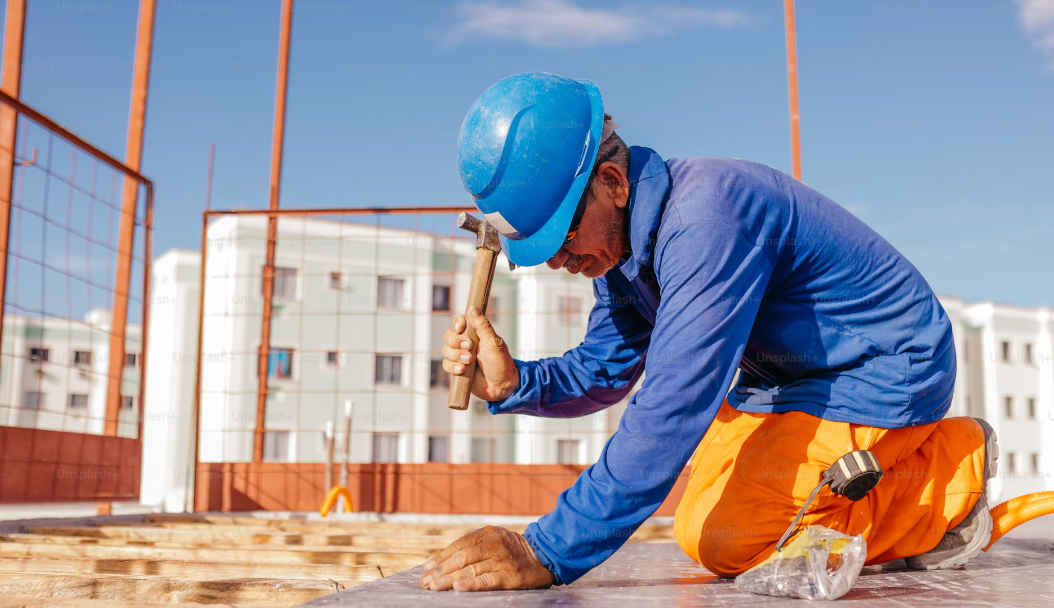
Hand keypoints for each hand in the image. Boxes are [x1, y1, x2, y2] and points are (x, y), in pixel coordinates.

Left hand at [418, 526, 554, 591]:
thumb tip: (444, 561)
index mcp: (487, 533)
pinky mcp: (510, 576)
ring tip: (435, 587)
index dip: (441, 558)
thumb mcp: (496, 539)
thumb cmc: (515, 550)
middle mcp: (493, 544)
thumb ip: (475, 546)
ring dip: (449, 580)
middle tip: (426, 582)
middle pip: (461, 558)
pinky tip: (459, 587)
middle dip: (440, 571)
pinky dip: (472, 584)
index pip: (458, 546)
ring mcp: (502, 560)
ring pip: (470, 569)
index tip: (426, 569)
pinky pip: (487, 580)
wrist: (545, 557)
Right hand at [442, 306, 518, 401]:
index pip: (460, 322)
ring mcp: (460, 356)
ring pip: (446, 350)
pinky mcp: (457, 369)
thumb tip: (473, 308)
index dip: (457, 323)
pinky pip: (446, 365)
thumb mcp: (493, 342)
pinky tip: (462, 370)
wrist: (502, 386)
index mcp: (475, 333)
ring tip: (469, 362)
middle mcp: (465, 343)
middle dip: (456, 342)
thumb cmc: (501, 362)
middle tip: (470, 348)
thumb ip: (483, 326)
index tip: (461, 328)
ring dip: (456, 355)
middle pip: (449, 336)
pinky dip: (452, 367)